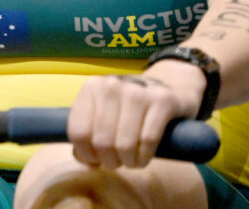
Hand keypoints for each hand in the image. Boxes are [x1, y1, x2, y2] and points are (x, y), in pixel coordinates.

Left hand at [66, 65, 203, 168]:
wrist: (170, 87)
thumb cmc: (129, 107)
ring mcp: (137, 90)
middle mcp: (112, 85)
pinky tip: (145, 157)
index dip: (86, 154)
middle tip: (119, 162)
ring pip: (124, 144)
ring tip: (132, 161)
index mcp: (91, 87)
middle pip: (102, 141)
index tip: (97, 160)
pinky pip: (148, 140)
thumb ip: (88, 132)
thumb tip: (81, 158)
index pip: (78, 132)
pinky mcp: (163, 100)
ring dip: (129, 161)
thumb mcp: (103, 112)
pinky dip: (145, 156)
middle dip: (110, 161)